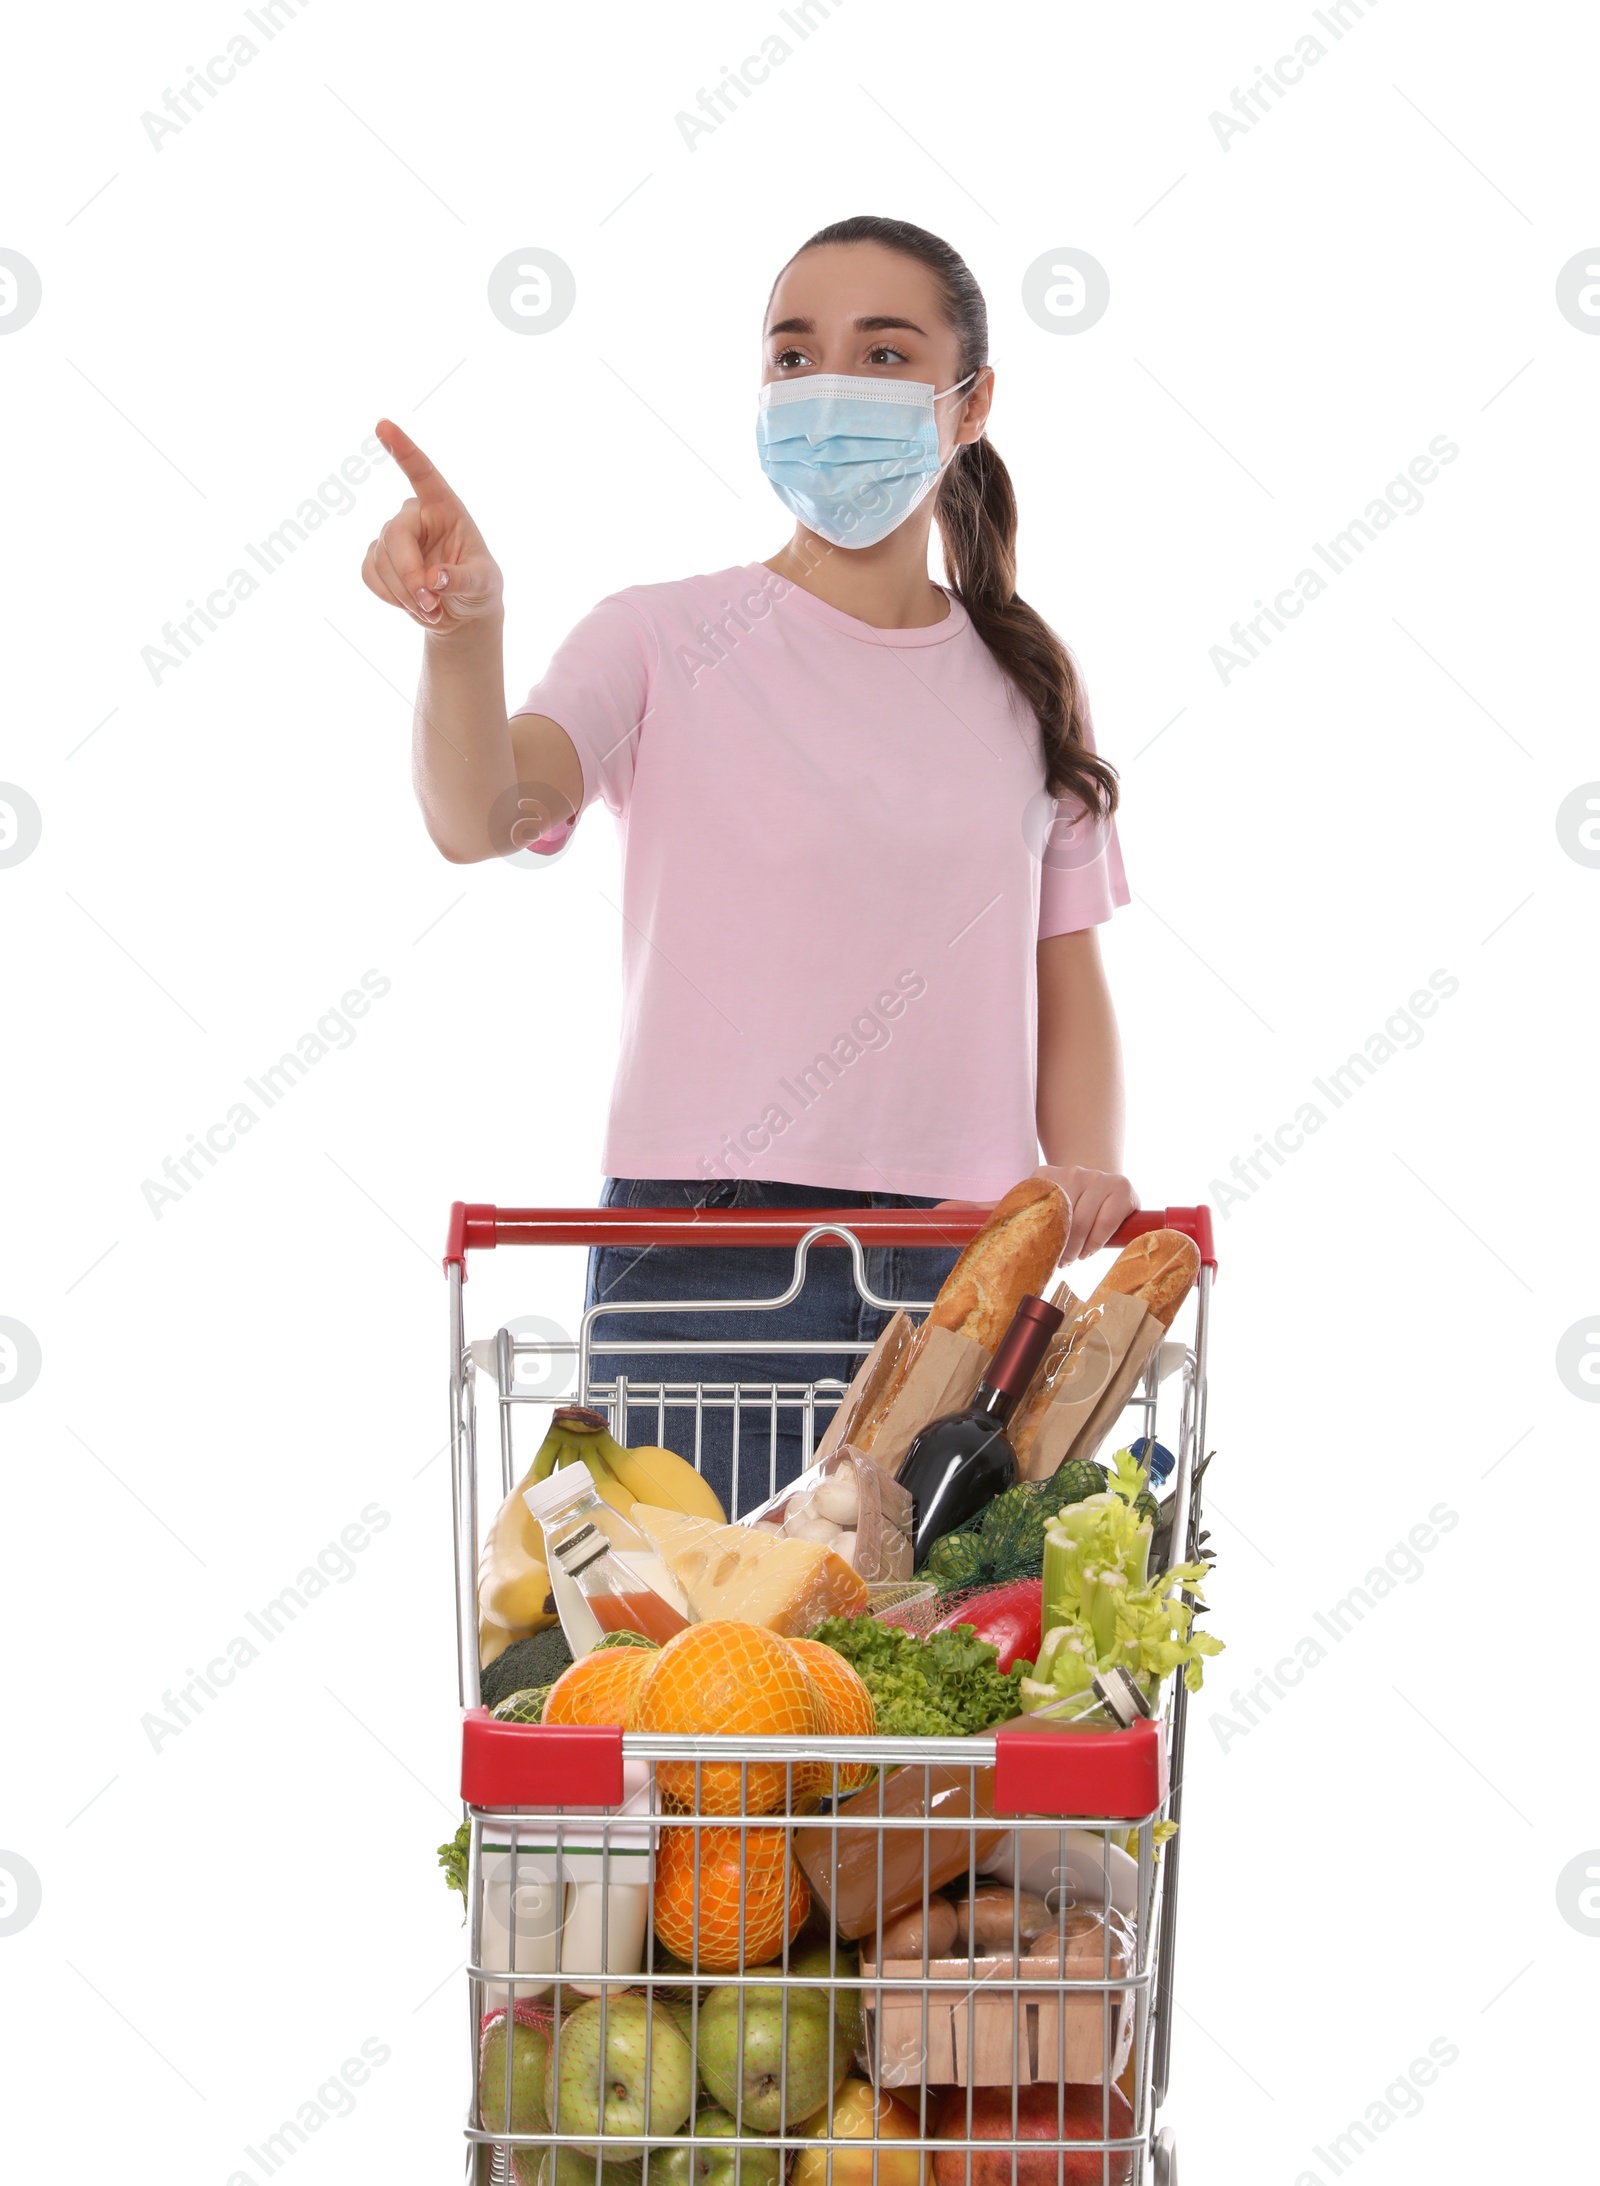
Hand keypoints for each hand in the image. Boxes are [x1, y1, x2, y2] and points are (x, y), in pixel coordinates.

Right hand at [361, 419, 503, 632]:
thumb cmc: (479, 588)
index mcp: (446, 508)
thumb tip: (435, 580)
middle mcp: (417, 516)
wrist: (461, 614)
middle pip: (395, 534)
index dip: (403, 449)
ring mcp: (394, 536)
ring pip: (381, 558)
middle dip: (409, 574)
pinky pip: (369, 573)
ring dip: (403, 592)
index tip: (383, 425)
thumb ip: (464, 579)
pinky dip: (389, 596)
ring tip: (431, 610)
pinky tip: (410, 605)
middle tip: (429, 604)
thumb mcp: (484, 585)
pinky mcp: (378, 558)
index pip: (423, 473)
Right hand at [1034, 1163, 1139, 1258]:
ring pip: (1058, 1213)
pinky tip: (1040, 1229)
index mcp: (1121, 1188)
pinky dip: (1037, 1218)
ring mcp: (1071, 1172)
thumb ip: (1125, 1235)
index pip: (1105, 1224)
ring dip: (1053, 1237)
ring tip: (1053, 1249)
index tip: (1083, 1257)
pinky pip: (1039, 1199)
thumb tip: (1130, 1271)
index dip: (1092, 1246)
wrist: (1091, 1181)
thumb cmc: (1108, 1209)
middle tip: (1064, 1262)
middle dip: (1071, 1248)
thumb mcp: (1123, 1218)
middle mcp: (1097, 1177)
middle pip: (1079, 1222)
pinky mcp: (1048, 1171)